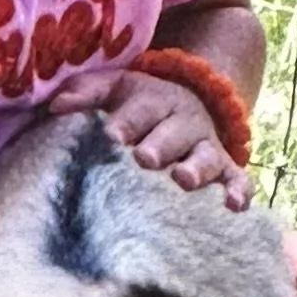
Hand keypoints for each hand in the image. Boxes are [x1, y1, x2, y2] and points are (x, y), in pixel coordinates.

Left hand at [48, 66, 252, 210]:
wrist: (190, 101)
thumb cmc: (139, 104)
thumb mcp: (116, 89)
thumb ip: (87, 93)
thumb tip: (56, 105)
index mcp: (153, 101)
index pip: (139, 109)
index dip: (127, 122)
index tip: (112, 135)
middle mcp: (182, 122)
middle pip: (172, 134)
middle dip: (159, 146)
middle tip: (143, 159)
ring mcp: (205, 146)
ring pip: (204, 156)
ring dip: (196, 168)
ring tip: (183, 179)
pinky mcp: (225, 168)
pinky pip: (237, 178)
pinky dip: (239, 191)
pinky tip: (235, 207)